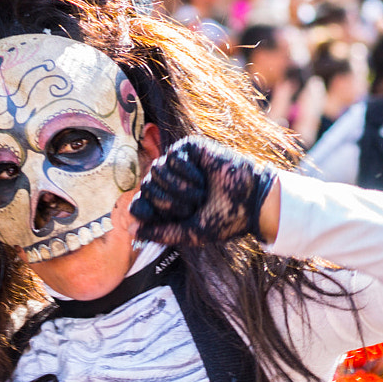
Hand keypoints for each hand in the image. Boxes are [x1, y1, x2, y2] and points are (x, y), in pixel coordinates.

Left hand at [129, 136, 278, 246]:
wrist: (251, 198)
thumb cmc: (224, 218)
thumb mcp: (190, 233)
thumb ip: (161, 233)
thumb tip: (131, 231)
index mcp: (166, 204)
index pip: (138, 204)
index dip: (147, 211)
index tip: (167, 219)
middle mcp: (168, 183)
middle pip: (146, 187)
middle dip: (170, 202)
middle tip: (194, 206)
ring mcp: (177, 164)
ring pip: (155, 171)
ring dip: (180, 188)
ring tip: (202, 192)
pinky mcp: (188, 148)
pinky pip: (172, 157)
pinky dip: (187, 172)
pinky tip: (203, 176)